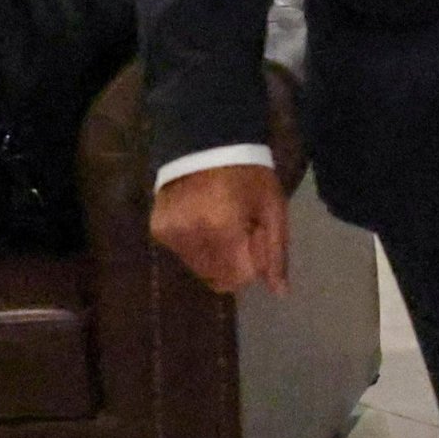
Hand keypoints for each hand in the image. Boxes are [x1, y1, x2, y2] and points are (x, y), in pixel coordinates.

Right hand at [152, 162, 288, 296]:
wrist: (206, 144)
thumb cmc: (249, 175)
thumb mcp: (273, 209)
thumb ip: (276, 252)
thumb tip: (280, 293)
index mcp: (222, 228)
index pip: (239, 278)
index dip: (254, 263)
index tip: (256, 236)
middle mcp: (190, 236)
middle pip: (218, 279)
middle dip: (235, 263)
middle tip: (240, 229)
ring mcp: (170, 234)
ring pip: (199, 270)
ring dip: (216, 256)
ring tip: (221, 222)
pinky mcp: (158, 231)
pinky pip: (184, 255)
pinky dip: (197, 246)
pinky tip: (202, 219)